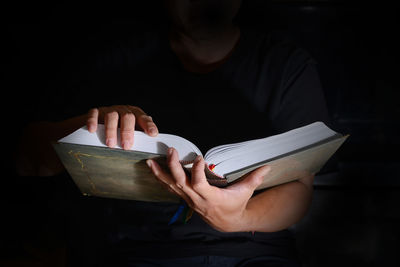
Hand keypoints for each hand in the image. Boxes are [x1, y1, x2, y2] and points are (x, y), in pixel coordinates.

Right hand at [86, 105, 157, 149]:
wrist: (100, 123)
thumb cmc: (120, 131)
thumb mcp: (131, 133)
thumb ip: (139, 138)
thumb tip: (149, 150)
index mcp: (135, 115)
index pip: (144, 118)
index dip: (148, 125)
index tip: (152, 134)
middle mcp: (123, 110)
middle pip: (128, 117)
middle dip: (127, 132)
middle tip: (126, 146)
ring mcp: (109, 110)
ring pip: (111, 116)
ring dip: (111, 130)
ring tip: (111, 144)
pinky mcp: (96, 112)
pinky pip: (94, 114)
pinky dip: (93, 121)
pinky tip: (93, 130)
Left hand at [146, 147, 270, 231]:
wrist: (227, 222)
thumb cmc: (236, 205)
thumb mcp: (245, 192)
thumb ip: (254, 178)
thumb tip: (267, 166)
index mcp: (210, 197)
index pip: (199, 184)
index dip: (197, 171)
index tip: (200, 157)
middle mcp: (196, 199)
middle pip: (180, 183)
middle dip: (174, 167)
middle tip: (171, 151)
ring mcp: (189, 199)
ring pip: (171, 186)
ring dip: (160, 173)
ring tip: (150, 162)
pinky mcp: (185, 197)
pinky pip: (170, 188)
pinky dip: (161, 179)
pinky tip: (154, 169)